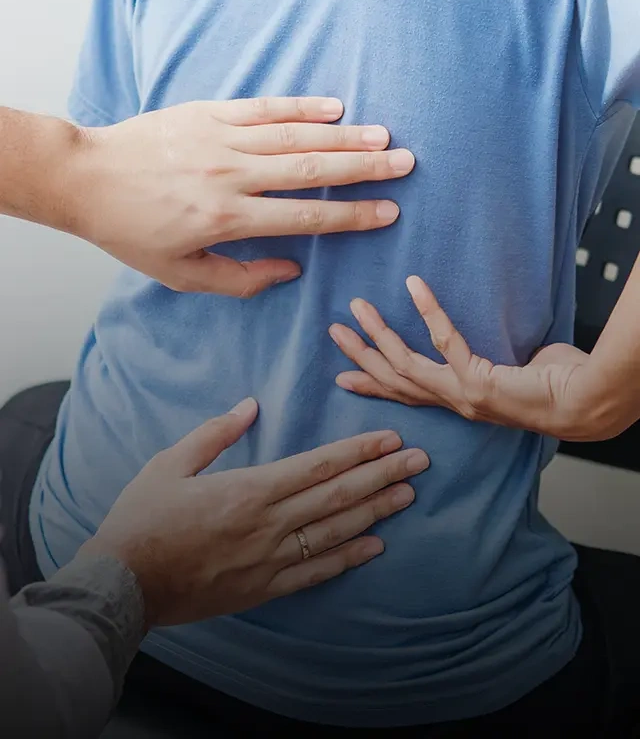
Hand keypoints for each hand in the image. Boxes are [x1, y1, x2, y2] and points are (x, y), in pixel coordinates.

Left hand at [69, 97, 413, 296]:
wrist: (87, 179)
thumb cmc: (134, 233)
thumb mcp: (182, 275)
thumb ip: (240, 280)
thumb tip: (291, 270)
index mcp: (225, 219)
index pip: (304, 217)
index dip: (350, 215)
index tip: (387, 211)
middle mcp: (230, 176)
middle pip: (310, 170)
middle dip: (363, 168)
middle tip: (404, 164)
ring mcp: (220, 139)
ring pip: (293, 136)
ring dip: (343, 136)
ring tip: (383, 137)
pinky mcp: (208, 112)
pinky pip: (263, 108)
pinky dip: (301, 107)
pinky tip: (334, 107)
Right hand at [80, 398, 427, 625]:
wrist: (123, 583)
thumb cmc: (143, 518)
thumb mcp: (170, 463)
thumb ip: (215, 434)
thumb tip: (250, 406)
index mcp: (248, 489)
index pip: (317, 465)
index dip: (358, 451)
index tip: (391, 439)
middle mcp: (269, 524)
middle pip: (337, 495)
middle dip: (382, 476)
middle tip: (420, 462)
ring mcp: (270, 559)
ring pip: (335, 532)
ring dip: (375, 512)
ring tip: (408, 496)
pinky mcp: (264, 587)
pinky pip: (315, 572)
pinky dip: (348, 559)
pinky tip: (376, 546)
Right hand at [330, 276, 605, 441]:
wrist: (587, 402)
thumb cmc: (557, 385)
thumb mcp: (506, 372)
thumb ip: (483, 362)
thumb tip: (475, 344)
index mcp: (458, 401)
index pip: (405, 393)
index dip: (372, 384)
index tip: (344, 375)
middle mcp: (453, 402)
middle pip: (393, 380)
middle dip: (361, 356)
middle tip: (334, 331)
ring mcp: (462, 394)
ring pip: (404, 364)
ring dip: (377, 335)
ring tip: (357, 307)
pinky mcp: (476, 380)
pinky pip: (444, 339)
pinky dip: (428, 309)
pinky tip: (414, 284)